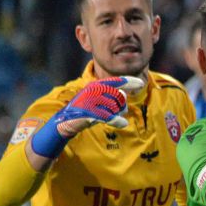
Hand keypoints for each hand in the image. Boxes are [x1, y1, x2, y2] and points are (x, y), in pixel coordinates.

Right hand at [30, 76, 144, 157]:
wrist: (65, 122)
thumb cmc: (84, 112)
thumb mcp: (97, 102)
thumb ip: (110, 99)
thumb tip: (126, 99)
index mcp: (95, 85)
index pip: (115, 81)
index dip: (128, 81)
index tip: (140, 84)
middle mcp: (93, 91)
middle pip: (118, 96)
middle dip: (123, 104)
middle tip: (122, 110)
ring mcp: (91, 101)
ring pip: (115, 106)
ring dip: (119, 113)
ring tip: (117, 118)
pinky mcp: (88, 113)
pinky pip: (107, 116)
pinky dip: (116, 120)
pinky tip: (123, 124)